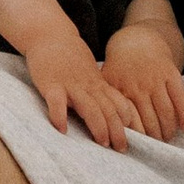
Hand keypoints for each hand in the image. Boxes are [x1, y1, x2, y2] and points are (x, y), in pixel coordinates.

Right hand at [23, 29, 142, 149]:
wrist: (50, 35)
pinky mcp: (51, 85)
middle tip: (121, 149)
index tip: (132, 137)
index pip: (118, 104)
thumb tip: (113, 111)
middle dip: (117, 130)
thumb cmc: (70, 58)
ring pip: (89, 107)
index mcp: (98, 84)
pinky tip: (62, 130)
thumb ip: (99, 90)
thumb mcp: (90, 73)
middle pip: (108, 110)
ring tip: (102, 143)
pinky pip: (56, 102)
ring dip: (98, 126)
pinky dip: (59, 116)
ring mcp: (70, 85)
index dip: (126, 121)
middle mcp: (88, 86)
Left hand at [103, 26, 183, 138]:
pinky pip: (180, 97)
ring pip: (166, 112)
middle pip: (150, 120)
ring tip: (169, 138)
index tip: (140, 147)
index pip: (130, 121)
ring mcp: (155, 79)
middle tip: (157, 147)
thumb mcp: (106, 82)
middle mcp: (138, 85)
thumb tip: (108, 130)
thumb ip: (107, 103)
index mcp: (120, 89)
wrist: (137, 40)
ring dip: (169, 129)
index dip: (138, 137)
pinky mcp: (171, 72)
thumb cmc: (119, 68)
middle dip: (155, 138)